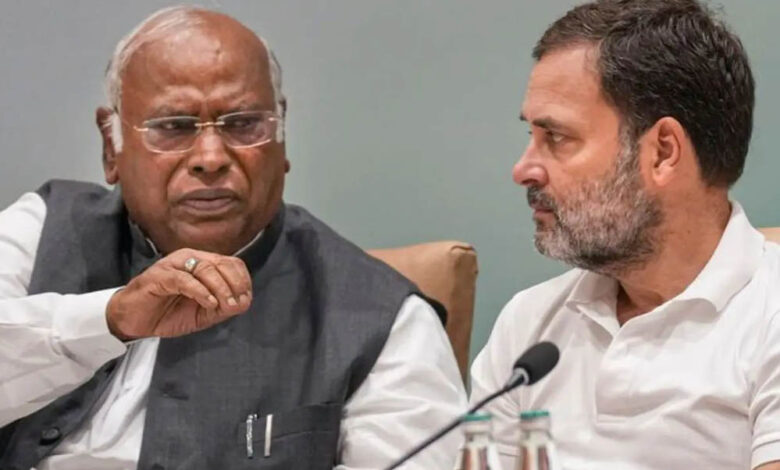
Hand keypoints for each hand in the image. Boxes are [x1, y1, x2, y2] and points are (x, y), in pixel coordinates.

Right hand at [106, 249, 252, 339]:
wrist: (134, 320)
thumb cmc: (169, 312)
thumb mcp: (204, 313)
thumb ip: (224, 307)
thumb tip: (244, 302)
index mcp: (202, 263)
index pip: (232, 263)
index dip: (243, 280)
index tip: (245, 300)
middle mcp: (190, 258)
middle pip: (222, 263)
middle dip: (235, 284)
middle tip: (236, 304)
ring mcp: (173, 265)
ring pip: (205, 268)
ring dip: (220, 288)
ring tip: (224, 305)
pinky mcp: (159, 276)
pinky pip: (185, 280)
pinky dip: (201, 292)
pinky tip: (208, 303)